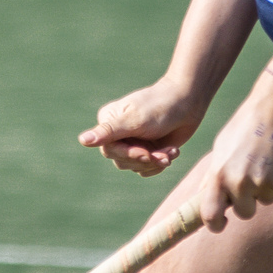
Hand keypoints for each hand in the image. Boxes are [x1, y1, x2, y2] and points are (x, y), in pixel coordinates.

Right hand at [81, 78, 207, 178]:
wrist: (189, 103)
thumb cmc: (159, 106)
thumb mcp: (134, 120)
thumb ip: (108, 131)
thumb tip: (82, 140)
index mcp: (109, 122)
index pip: (109, 150)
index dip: (128, 154)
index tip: (146, 153)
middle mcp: (118, 133)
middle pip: (122, 161)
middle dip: (145, 160)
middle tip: (163, 154)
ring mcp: (133, 142)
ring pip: (136, 167)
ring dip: (156, 162)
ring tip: (171, 152)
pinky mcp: (148, 150)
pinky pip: (148, 169)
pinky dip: (161, 163)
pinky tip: (173, 151)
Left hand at [193, 82, 272, 230]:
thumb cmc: (245, 127)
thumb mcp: (222, 148)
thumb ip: (213, 175)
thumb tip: (203, 197)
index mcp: (219, 174)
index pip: (210, 214)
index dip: (214, 224)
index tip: (220, 223)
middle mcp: (239, 182)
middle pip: (244, 212)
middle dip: (248, 202)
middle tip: (251, 181)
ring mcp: (262, 182)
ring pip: (265, 200)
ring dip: (266, 187)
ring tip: (265, 160)